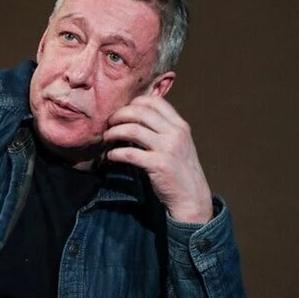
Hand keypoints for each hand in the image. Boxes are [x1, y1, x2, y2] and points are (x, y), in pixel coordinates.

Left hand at [103, 96, 212, 222]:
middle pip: (140, 112)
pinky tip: (111, 156)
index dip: (134, 103)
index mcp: (180, 125)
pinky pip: (129, 153)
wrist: (192, 196)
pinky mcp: (158, 165)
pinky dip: (115, 153)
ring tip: (106, 137)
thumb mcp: (178, 143)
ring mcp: (167, 148)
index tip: (122, 112)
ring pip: (132, 129)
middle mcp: (175, 133)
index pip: (154, 101)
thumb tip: (134, 117)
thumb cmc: (180, 169)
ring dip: (114, 132)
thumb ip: (162, 129)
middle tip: (109, 123)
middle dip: (119, 115)